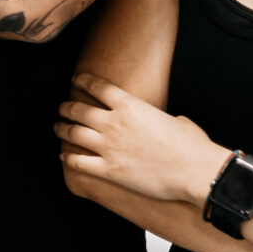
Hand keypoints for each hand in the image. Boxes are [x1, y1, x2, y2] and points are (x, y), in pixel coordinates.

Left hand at [55, 71, 232, 204]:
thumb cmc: (192, 145)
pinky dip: (69, 158)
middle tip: (62, 107)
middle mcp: (114, 123)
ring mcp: (109, 147)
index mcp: (131, 106)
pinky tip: (64, 156)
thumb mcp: (177, 121)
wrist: (194, 171)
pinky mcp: (109, 170)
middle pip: (79, 110)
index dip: (83, 81)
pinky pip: (80, 162)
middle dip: (67, 107)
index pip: (98, 87)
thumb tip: (170, 121)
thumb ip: (163, 118)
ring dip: (62, 129)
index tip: (75, 79)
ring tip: (58, 127)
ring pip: (74, 133)